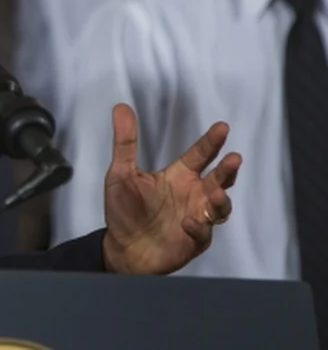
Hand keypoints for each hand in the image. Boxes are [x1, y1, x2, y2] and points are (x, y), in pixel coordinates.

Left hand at [101, 103, 240, 274]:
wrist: (122, 248)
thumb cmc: (124, 209)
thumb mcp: (120, 172)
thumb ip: (125, 142)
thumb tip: (121, 107)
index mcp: (179, 176)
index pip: (200, 155)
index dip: (211, 142)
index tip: (222, 127)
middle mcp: (193, 194)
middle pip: (219, 178)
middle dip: (228, 169)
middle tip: (234, 158)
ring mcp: (198, 217)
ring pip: (220, 206)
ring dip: (220, 199)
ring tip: (216, 192)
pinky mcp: (195, 240)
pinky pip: (203, 233)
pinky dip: (198, 227)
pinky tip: (187, 222)